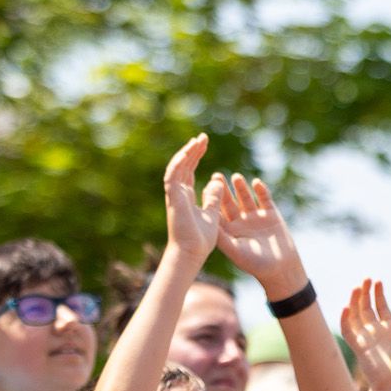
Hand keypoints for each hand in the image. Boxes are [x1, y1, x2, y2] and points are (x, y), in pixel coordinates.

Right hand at [161, 135, 219, 262]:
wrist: (192, 253)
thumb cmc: (201, 240)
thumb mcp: (213, 214)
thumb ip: (213, 197)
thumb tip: (217, 181)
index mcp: (186, 197)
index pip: (189, 172)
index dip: (195, 157)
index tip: (203, 144)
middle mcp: (178, 194)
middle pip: (184, 167)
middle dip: (192, 151)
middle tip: (203, 137)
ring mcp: (174, 195)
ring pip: (177, 168)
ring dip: (186, 153)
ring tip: (197, 141)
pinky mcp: (173, 198)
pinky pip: (173, 176)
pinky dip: (179, 164)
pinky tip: (187, 152)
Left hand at [212, 173, 306, 299]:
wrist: (281, 269)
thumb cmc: (256, 264)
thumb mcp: (236, 251)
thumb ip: (222, 237)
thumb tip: (207, 224)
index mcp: (230, 231)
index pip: (218, 212)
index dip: (212, 201)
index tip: (205, 189)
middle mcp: (241, 222)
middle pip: (230, 202)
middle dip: (224, 190)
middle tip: (216, 176)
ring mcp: (256, 217)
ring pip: (246, 198)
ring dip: (241, 187)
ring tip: (236, 177)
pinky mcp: (271, 214)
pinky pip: (265, 199)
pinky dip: (261, 190)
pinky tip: (256, 182)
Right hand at [342, 279, 390, 390]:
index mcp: (390, 328)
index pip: (381, 306)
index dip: (378, 293)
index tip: (377, 281)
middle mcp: (376, 331)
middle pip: (366, 307)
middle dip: (365, 293)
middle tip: (365, 279)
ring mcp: (366, 338)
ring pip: (356, 316)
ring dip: (355, 302)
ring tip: (356, 288)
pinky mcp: (358, 347)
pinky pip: (348, 331)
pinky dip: (345, 319)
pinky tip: (346, 307)